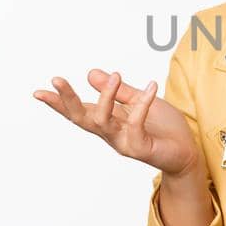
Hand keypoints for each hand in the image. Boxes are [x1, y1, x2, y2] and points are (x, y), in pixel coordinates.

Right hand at [33, 70, 203, 177]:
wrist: (187, 152)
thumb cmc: (163, 128)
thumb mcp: (140, 102)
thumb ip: (119, 91)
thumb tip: (91, 73)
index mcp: (108, 122)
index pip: (78, 111)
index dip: (58, 102)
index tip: (38, 92)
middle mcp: (110, 133)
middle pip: (80, 117)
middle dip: (66, 100)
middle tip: (56, 79)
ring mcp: (123, 142)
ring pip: (102, 121)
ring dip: (106, 97)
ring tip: (116, 75)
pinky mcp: (140, 148)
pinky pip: (136, 123)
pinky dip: (142, 104)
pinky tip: (151, 86)